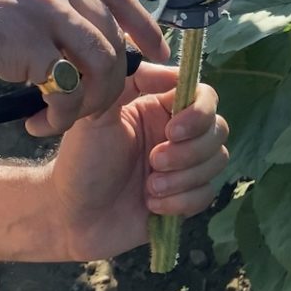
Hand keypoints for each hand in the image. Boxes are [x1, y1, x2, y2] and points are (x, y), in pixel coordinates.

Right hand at [0, 0, 168, 133]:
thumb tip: (74, 21)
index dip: (145, 26)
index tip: (158, 53)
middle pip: (115, 35)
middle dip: (114, 80)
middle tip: (91, 108)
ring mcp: (42, 7)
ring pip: (103, 62)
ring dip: (91, 102)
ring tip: (63, 119)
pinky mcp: (23, 43)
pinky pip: (68, 87)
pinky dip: (63, 113)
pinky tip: (39, 121)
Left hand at [47, 63, 228, 259]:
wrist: (72, 218)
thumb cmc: (81, 161)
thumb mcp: (97, 115)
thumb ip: (127, 82)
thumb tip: (170, 71)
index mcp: (160, 105)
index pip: (203, 94)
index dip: (198, 111)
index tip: (171, 130)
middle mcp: (178, 132)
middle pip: (218, 128)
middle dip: (189, 150)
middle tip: (153, 161)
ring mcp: (185, 165)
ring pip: (218, 160)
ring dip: (183, 177)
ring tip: (149, 188)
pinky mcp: (187, 196)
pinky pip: (207, 193)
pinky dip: (181, 202)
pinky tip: (152, 205)